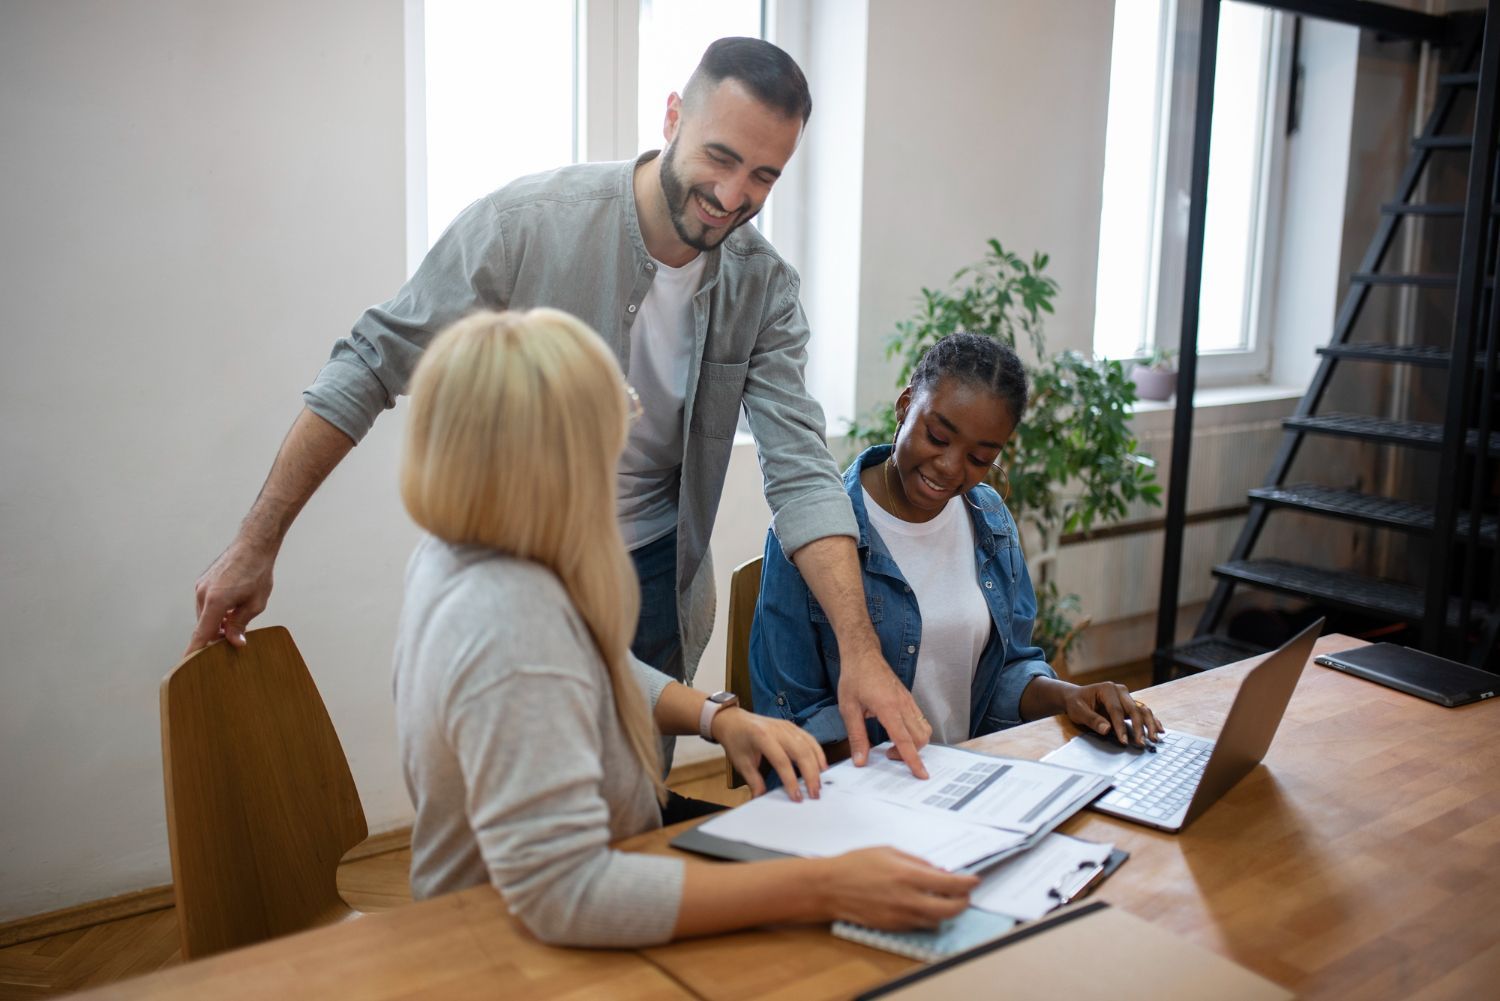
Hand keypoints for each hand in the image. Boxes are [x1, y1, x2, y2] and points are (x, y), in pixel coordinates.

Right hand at [187, 535, 276, 654]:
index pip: (201, 634)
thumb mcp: (255, 603)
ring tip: (239, 615)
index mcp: (215, 601)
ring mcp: (201, 587)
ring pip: (205, 615)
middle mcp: (203, 594)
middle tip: (234, 638)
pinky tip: (232, 606)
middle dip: (216, 635)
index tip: (186, 666)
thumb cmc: (258, 572)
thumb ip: (240, 624)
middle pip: (205, 626)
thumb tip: (233, 642)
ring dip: (218, 621)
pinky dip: (216, 610)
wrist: (253, 544)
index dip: (194, 651)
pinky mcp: (203, 582)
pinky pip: (206, 604)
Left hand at [714, 708, 827, 799]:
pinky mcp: (792, 726)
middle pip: (800, 752)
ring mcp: (787, 726)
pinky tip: (821, 767)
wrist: (733, 720)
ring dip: (817, 765)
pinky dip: (818, 753)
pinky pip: (809, 739)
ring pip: (808, 745)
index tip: (796, 797)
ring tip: (819, 784)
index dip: (791, 780)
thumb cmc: (736, 740)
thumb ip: (754, 781)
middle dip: (810, 774)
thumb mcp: (741, 763)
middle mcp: (777, 729)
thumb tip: (763, 799)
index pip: (781, 761)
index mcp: (761, 736)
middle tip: (814, 793)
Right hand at [815, 848, 975, 929]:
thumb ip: (917, 862)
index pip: (951, 885)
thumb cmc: (857, 864)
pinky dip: (927, 916)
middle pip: (950, 910)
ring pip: (937, 920)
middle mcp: (908, 900)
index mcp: (908, 876)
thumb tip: (938, 872)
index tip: (975, 880)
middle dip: (963, 902)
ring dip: (946, 911)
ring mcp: (901, 916)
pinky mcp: (894, 927)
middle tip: (965, 894)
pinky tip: (922, 904)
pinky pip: (920, 924)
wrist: (831, 888)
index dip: (968, 883)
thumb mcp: (889, 852)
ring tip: (945, 898)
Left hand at [837, 646, 930, 778]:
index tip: (921, 774)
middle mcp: (903, 705)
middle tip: (889, 755)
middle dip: (911, 754)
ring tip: (893, 745)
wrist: (863, 654)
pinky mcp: (909, 698)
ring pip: (924, 729)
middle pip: (920, 738)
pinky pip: (920, 720)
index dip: (913, 760)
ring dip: (914, 743)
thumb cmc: (854, 678)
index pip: (905, 740)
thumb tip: (860, 761)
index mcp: (888, 708)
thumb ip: (856, 737)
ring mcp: (908, 701)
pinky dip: (914, 732)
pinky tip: (897, 732)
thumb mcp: (848, 709)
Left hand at [1061, 682, 1163, 747]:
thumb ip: (1092, 720)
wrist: (1077, 697)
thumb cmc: (1077, 703)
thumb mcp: (1078, 711)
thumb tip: (1107, 730)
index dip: (1120, 726)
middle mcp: (1120, 690)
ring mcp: (1127, 696)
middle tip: (1141, 743)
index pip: (1116, 710)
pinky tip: (1159, 729)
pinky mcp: (1130, 704)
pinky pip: (1143, 712)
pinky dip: (1152, 721)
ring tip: (1154, 739)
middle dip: (1139, 728)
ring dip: (1150, 725)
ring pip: (1143, 710)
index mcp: (1107, 689)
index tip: (1124, 741)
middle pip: (1133, 709)